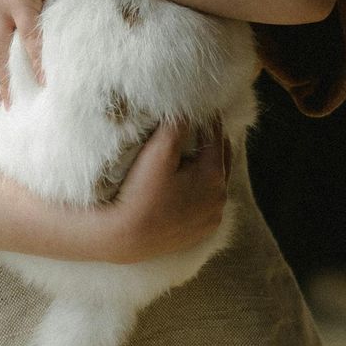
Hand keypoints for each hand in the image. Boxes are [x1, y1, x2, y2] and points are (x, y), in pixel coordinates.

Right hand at [98, 121, 229, 263]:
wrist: (124, 237)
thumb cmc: (140, 192)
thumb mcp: (159, 151)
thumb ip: (178, 125)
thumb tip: (188, 111)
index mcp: (214, 176)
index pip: (216, 137)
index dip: (208, 120)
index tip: (201, 108)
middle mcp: (219, 198)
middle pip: (221, 160)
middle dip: (212, 143)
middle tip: (201, 127)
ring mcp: (211, 218)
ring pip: (215, 184)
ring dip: (208, 168)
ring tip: (194, 154)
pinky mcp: (201, 232)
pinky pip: (206, 204)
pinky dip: (202, 190)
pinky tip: (189, 185)